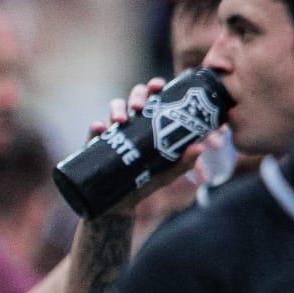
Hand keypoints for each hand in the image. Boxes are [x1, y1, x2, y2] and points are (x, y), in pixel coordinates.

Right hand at [85, 78, 206, 210]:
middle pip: (135, 98)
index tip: (158, 86)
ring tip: (120, 120)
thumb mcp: (164, 175)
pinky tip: (100, 128)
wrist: (117, 206)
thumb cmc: (143, 185)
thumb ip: (181, 163)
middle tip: (140, 107)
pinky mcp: (94, 145)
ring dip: (118, 108)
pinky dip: (96, 127)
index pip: (154, 98)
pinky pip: (93, 131)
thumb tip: (200, 147)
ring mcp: (113, 132)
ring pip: (114, 108)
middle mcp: (132, 124)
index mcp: (151, 125)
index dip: (156, 87)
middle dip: (137, 96)